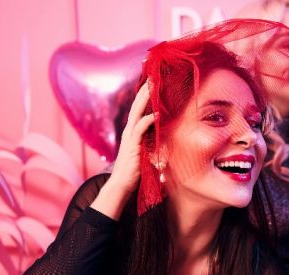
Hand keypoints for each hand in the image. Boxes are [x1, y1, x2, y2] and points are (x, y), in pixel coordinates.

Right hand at [91, 82, 155, 218]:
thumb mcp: (147, 153)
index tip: (153, 83)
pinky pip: (140, 129)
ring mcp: (130, 137)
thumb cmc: (136, 172)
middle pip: (137, 106)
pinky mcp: (133, 146)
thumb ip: (153, 144)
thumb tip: (165, 139)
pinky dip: (149, 120)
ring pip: (137, 113)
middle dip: (145, 91)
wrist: (122, 185)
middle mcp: (130, 131)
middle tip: (153, 76)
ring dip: (146, 99)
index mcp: (133, 132)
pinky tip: (157, 114)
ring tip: (154, 86)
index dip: (145, 96)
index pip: (139, 109)